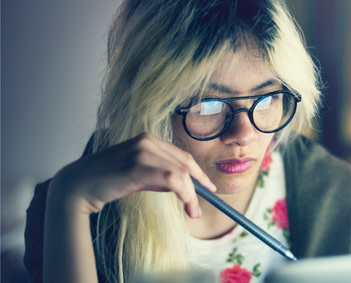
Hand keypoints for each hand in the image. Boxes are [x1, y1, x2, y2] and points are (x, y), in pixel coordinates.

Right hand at [47, 133, 215, 217]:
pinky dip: (185, 194)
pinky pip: (173, 179)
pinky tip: (186, 206)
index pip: (182, 155)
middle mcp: (147, 141)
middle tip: (205, 203)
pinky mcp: (137, 166)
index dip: (198, 172)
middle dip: (200, 183)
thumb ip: (159, 173)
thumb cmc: (106, 182)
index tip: (208, 187)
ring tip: (193, 212)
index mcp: (147, 139)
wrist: (77, 186)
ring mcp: (142, 151)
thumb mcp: (137, 173)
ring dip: (192, 195)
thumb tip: (184, 185)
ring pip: (181, 172)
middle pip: (185, 162)